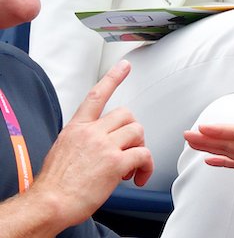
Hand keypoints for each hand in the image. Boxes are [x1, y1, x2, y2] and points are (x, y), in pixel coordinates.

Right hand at [29, 60, 152, 226]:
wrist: (48, 204)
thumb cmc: (55, 185)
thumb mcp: (62, 151)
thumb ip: (82, 141)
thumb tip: (97, 144)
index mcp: (76, 129)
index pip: (96, 95)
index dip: (112, 78)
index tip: (124, 66)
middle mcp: (91, 133)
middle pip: (127, 114)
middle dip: (132, 131)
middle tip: (127, 149)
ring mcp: (104, 146)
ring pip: (137, 131)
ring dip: (140, 148)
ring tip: (130, 166)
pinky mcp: (116, 162)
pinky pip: (144, 155)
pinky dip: (146, 167)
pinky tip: (138, 177)